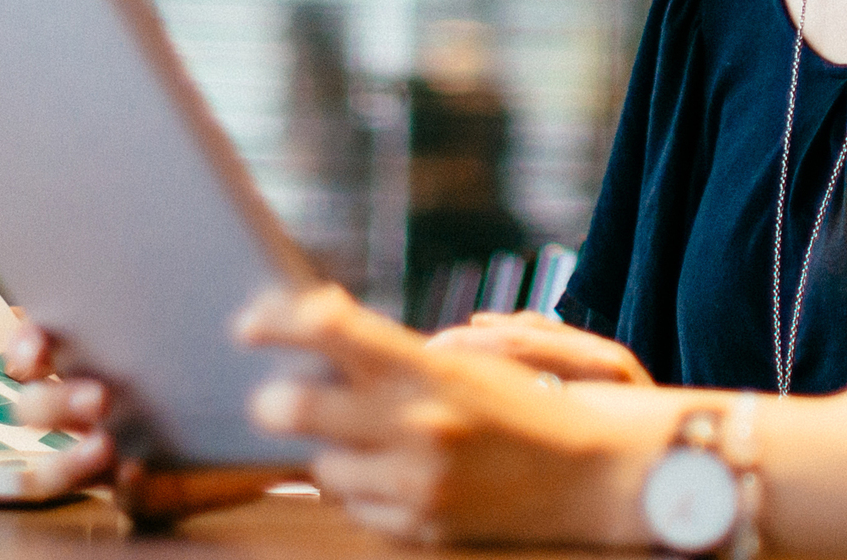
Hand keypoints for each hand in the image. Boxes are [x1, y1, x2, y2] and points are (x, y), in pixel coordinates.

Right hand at [4, 318, 287, 529]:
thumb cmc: (258, 345)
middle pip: (33, 408)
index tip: (39, 340)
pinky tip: (138, 472)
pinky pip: (121, 501)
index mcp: (96, 349)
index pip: (35, 345)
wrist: (302, 408)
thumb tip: (248, 288)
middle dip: (51, 401)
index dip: (24, 343)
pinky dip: (124, 488)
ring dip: (66, 455)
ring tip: (104, 441)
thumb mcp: (250, 307)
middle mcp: (90, 403)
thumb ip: (239, 292)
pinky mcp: (147, 491)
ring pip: (53, 464)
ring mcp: (112, 451)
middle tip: (98, 395)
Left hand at [240, 285, 667, 546]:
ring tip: (359, 439)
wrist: (598, 477)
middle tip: (272, 396)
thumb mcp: (468, 362)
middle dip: (274, 400)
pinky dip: (364, 490)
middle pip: (293, 405)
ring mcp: (416, 482)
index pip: (328, 328)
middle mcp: (415, 424)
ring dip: (329, 451)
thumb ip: (395, 349)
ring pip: (321, 467)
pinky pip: (357, 507)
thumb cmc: (532, 407)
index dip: (275, 320)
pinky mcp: (422, 527)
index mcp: (428, 368)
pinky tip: (391, 473)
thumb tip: (321, 326)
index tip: (248, 323)